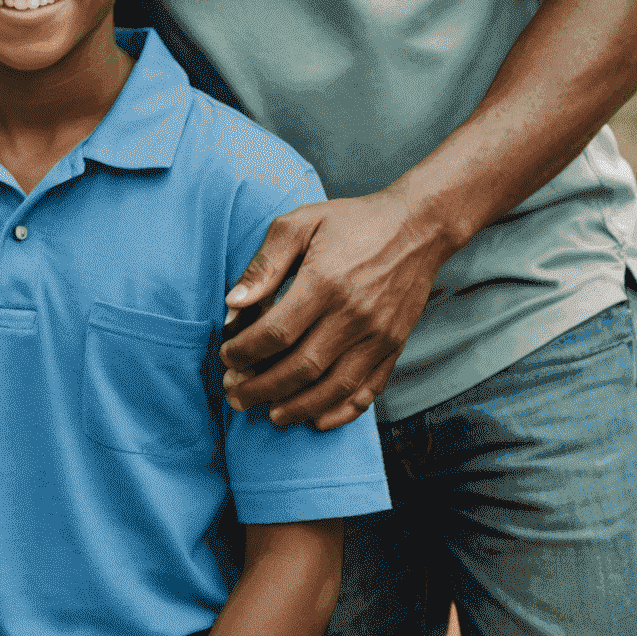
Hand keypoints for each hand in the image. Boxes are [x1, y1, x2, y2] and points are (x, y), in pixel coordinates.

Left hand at [218, 192, 450, 429]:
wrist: (416, 228)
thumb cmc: (349, 222)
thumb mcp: (299, 224)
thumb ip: (264, 264)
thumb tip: (232, 304)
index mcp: (324, 282)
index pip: (276, 332)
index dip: (246, 352)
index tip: (226, 357)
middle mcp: (354, 315)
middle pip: (302, 367)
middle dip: (262, 387)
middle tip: (235, 395)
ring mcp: (379, 336)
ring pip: (334, 387)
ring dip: (298, 407)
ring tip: (269, 414)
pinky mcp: (395, 347)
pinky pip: (368, 390)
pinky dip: (341, 411)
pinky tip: (316, 419)